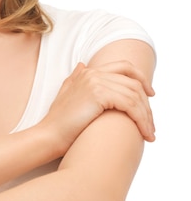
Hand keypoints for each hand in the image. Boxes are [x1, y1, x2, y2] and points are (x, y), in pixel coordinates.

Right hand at [39, 61, 154, 151]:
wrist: (49, 136)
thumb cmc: (57, 122)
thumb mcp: (66, 95)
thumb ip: (75, 78)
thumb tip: (82, 64)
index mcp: (88, 73)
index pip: (124, 67)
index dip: (140, 79)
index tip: (150, 96)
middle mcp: (92, 73)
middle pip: (133, 82)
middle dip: (146, 103)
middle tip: (151, 122)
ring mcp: (95, 82)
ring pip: (134, 95)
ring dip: (146, 115)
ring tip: (149, 133)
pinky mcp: (98, 94)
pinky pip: (130, 104)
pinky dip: (141, 119)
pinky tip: (143, 132)